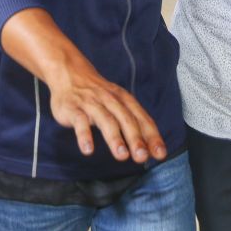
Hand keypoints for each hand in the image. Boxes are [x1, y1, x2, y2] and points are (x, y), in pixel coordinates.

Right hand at [47, 62, 166, 162]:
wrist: (70, 73)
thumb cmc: (98, 95)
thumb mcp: (117, 103)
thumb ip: (132, 124)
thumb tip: (148, 149)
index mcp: (125, 100)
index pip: (142, 119)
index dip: (152, 137)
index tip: (160, 154)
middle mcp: (111, 100)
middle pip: (126, 120)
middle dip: (135, 139)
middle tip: (142, 156)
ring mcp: (92, 104)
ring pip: (106, 120)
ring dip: (115, 138)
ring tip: (122, 155)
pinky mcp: (74, 108)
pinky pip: (80, 122)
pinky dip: (84, 135)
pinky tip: (88, 150)